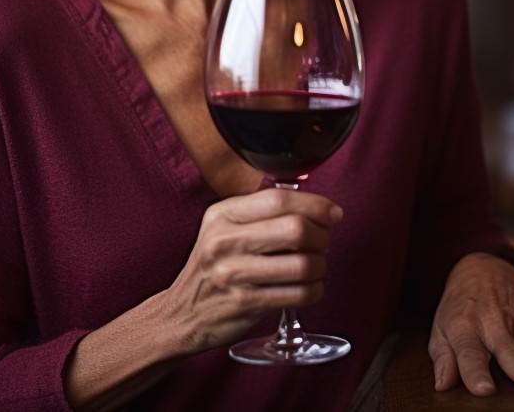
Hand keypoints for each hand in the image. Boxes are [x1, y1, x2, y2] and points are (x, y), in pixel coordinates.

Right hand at [162, 187, 342, 353]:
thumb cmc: (214, 267)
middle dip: (322, 236)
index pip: (278, 199)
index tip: (332, 213)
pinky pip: (299, 294)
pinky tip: (309, 287)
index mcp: (222, 215)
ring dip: (320, 266)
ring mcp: (233, 274)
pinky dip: (315, 290)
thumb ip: (261, 212)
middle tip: (322, 243)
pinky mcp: (245, 304)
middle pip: (296, 228)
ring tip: (315, 267)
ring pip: (303, 263)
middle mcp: (224, 241)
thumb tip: (317, 206)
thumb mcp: (224, 228)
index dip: (315, 204)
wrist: (181, 314)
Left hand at [429, 252, 513, 397]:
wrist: (483, 269)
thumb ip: (443, 358)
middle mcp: (493, 324)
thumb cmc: (458, 307)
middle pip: (511, 352)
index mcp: (464, 327)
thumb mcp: (440, 327)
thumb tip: (442, 385)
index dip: (476, 372)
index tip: (485, 391)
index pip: (469, 353)